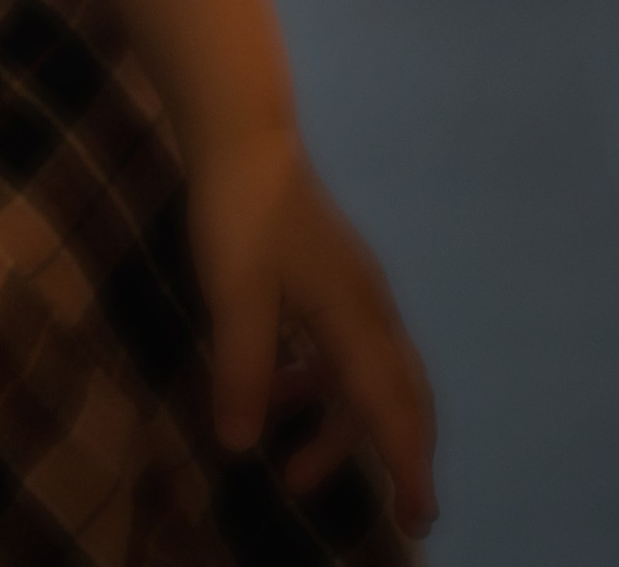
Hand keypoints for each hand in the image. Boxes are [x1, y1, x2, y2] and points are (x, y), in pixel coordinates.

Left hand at [188, 124, 436, 536]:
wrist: (243, 137)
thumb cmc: (243, 217)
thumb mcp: (236, 299)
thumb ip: (242, 372)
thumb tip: (239, 446)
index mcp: (357, 322)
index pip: (392, 409)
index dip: (406, 467)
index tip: (420, 518)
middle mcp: (368, 310)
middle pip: (400, 396)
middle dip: (398, 454)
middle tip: (401, 514)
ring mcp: (349, 290)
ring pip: (363, 375)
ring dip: (335, 425)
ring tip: (289, 470)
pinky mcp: (326, 275)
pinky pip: (335, 346)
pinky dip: (312, 381)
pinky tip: (271, 390)